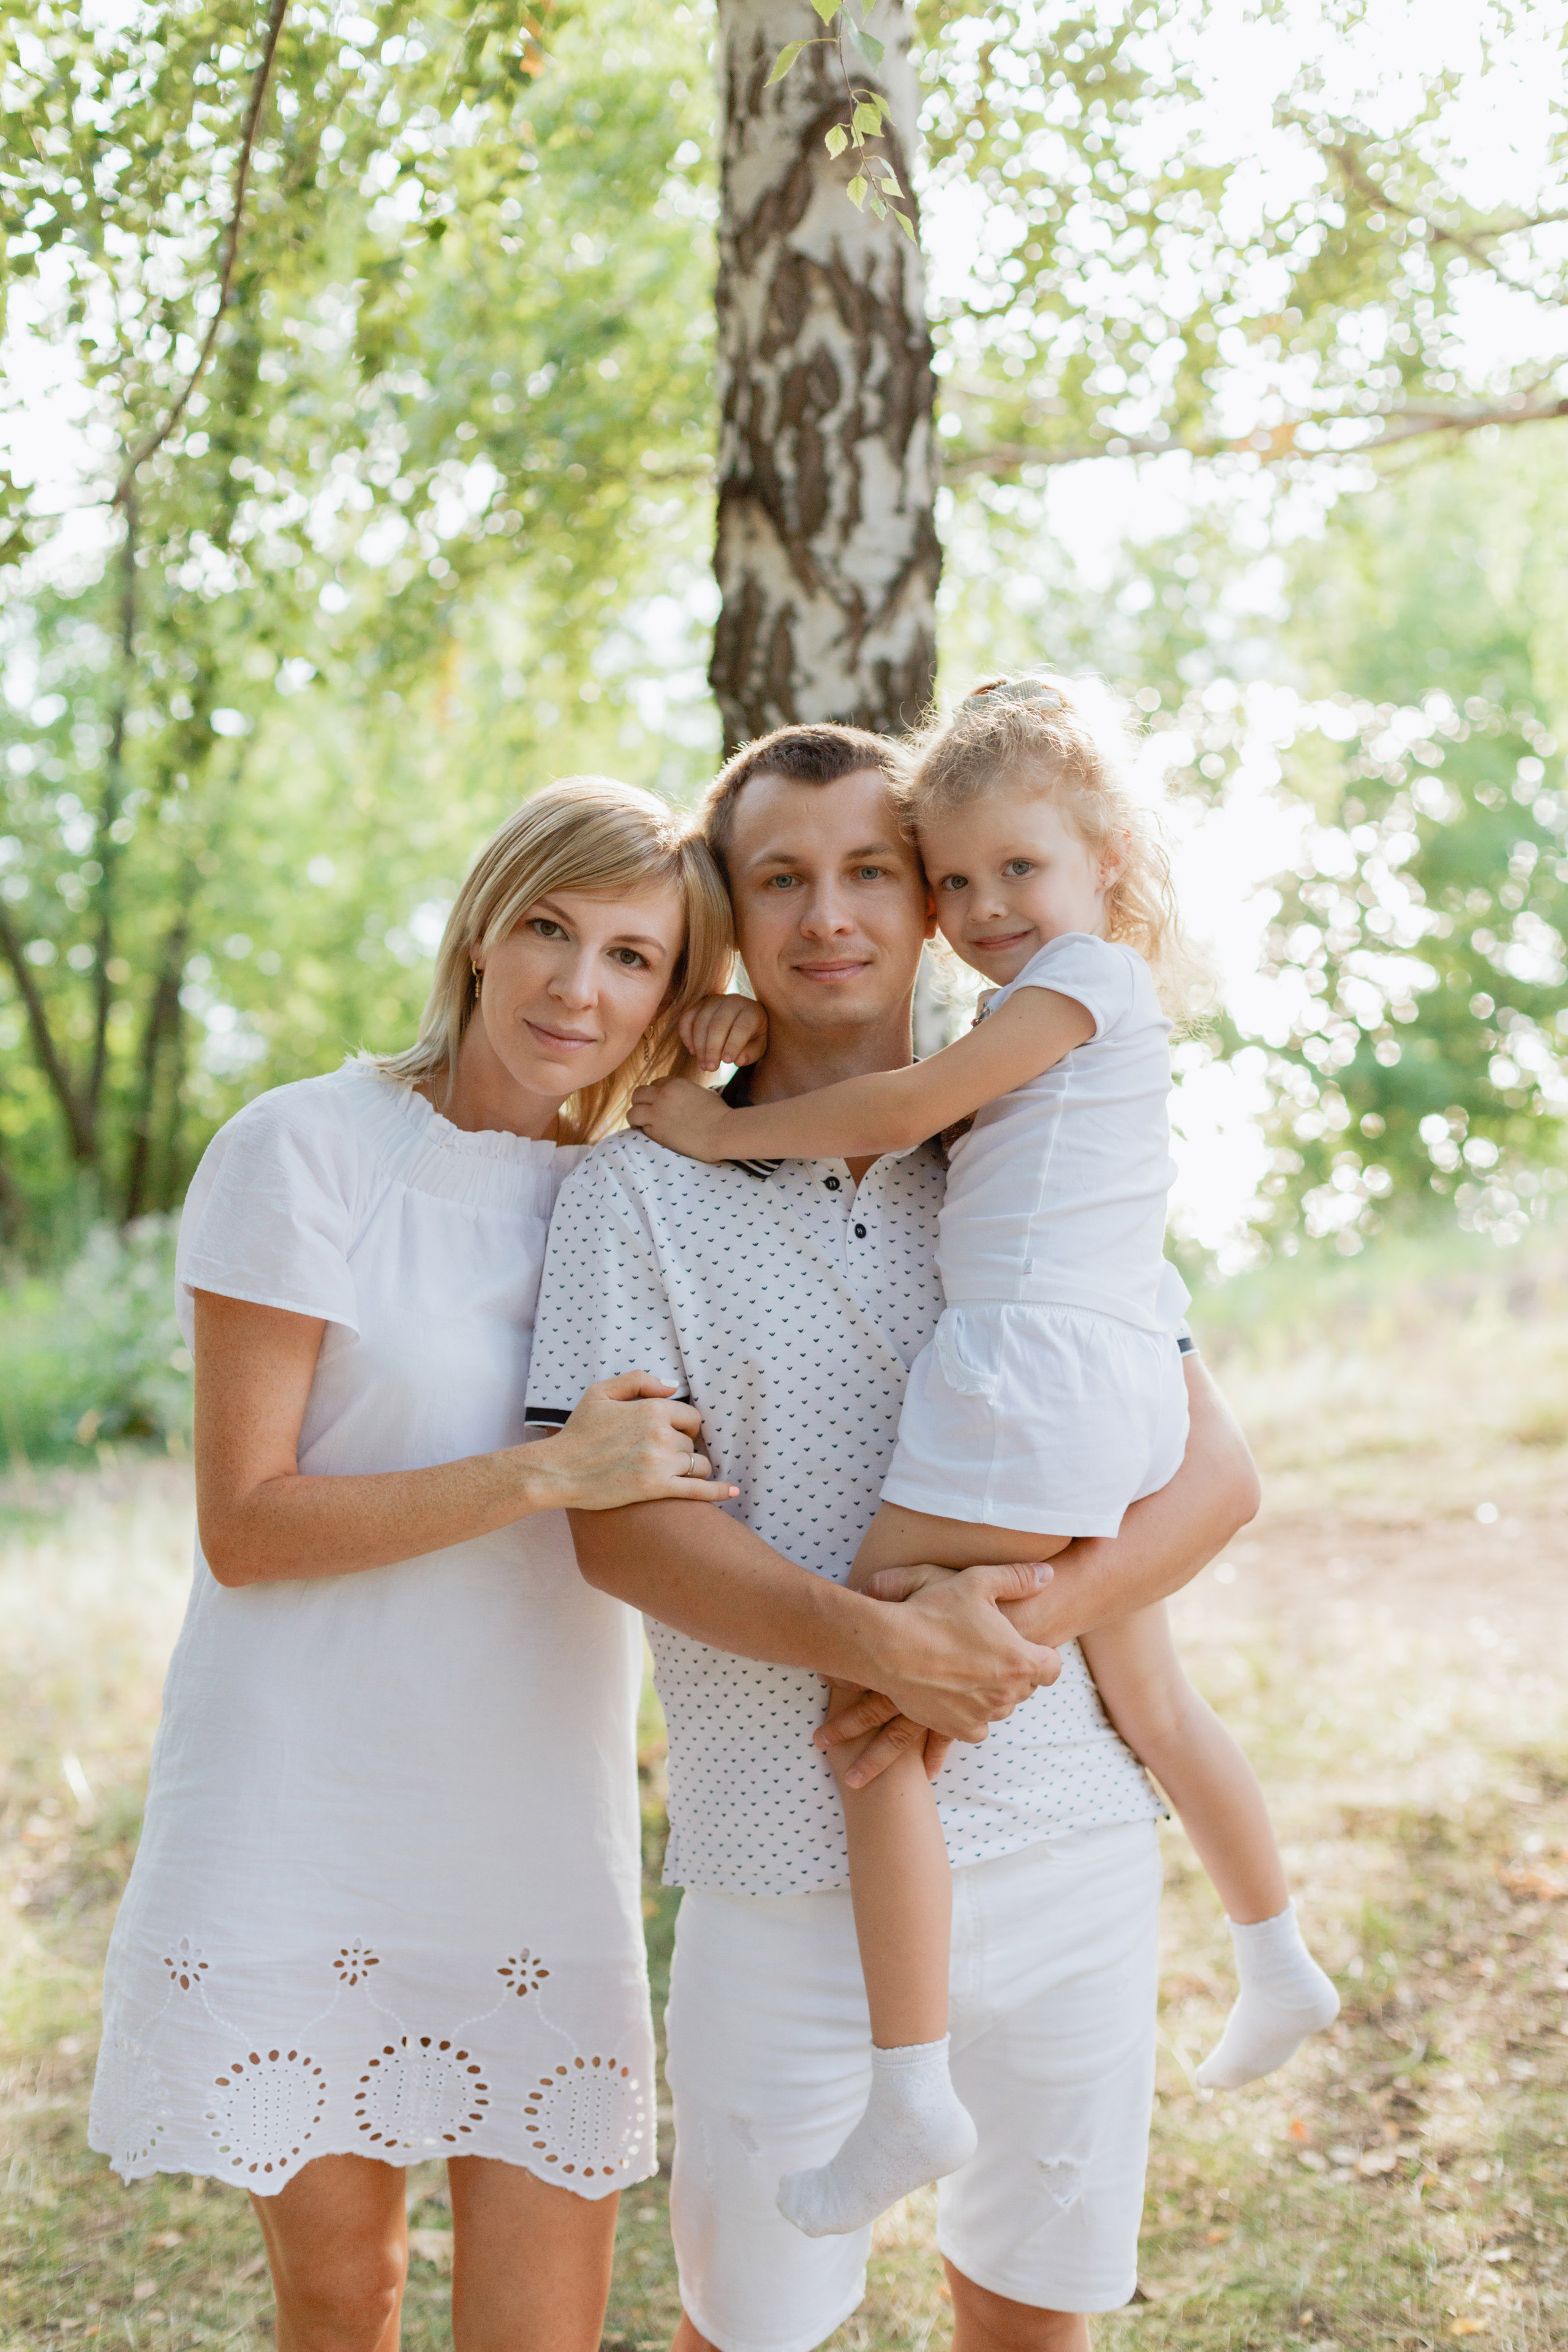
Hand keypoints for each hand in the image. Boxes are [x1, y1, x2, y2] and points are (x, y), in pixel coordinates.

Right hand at [530, 1372, 736, 1511]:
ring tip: (675, 1472)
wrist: (558, 1470)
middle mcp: (660, 1434)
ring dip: (691, 1468)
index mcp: (651, 1409)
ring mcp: (660, 1463)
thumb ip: (638, 1381)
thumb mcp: (600, 1392)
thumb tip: (673, 1387)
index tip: (671, 1433)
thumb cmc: (578, 1432)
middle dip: (681, 1448)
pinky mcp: (656, 1489)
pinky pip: (698, 1490)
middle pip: (692, 1442)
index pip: (691, 1416)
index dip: (684, 1425)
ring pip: (697, 1464)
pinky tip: (732, 1493)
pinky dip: (718, 1491)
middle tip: (660, 1455)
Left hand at [627, 1076, 736, 1161]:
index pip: (655, 1084)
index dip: (656, 1094)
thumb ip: (686, 1092)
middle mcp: (662, 1096)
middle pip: (638, 1094)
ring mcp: (657, 1114)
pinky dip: (646, 1132)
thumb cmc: (719, 1113)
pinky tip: (655, 1135)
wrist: (722, 1131)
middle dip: (641, 1102)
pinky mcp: (656, 1131)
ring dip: (636, 1118)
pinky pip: (642, 1129)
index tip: (660, 1103)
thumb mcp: (702, 1093)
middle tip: (646, 1112)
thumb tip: (682, 1097)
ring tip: (642, 1124)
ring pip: (632, 1112)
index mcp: (674, 1084)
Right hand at [679, 992, 768, 1071]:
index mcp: (751, 1011)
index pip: (741, 1027)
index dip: (733, 1045)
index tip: (727, 1062)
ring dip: (699, 1045)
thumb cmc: (753, 1035)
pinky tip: (693, 1052)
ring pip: (701, 1021)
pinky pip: (687, 1018)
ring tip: (703, 1065)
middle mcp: (732, 1001)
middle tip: (711, 1068)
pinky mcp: (699, 1004)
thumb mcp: (759, 1045)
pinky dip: (686, 1035)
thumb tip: (738, 1060)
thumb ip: (752, 1053)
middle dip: (712, 1048)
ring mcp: (714, 1001)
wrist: (744, 1016)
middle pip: (718, 1024)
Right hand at [843, 1559, 1060, 1749]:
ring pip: (1002, 1707)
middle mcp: (1007, 1692)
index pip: (1052, 1668)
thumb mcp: (976, 1582)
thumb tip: (1047, 1575)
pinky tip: (957, 1694)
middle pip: (1026, 1687)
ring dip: (994, 1693)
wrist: (889, 1646)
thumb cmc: (933, 1611)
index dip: (1041, 1656)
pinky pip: (978, 1728)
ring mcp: (983, 1713)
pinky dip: (972, 1714)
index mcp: (1019, 1659)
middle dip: (1014, 1672)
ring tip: (970, 1671)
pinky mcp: (958, 1728)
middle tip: (989, 1653)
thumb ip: (1017, 1578)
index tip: (1025, 1648)